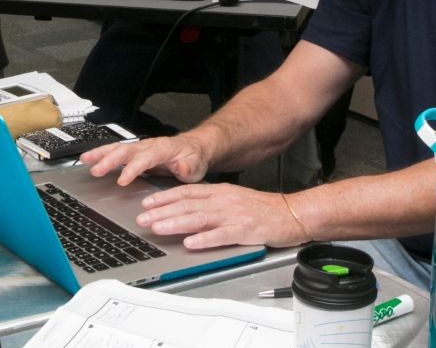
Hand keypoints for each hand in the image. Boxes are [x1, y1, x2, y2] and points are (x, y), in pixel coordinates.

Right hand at [80, 133, 210, 186]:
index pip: (145, 158)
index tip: (121, 181)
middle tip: (96, 170)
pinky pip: (116, 151)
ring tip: (85, 160)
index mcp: (163, 149)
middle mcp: (149, 145)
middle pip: (126, 150)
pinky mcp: (136, 152)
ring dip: (101, 153)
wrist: (194, 148)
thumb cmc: (194, 158)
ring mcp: (141, 148)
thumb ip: (190, 167)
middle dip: (109, 160)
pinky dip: (102, 154)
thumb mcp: (197, 165)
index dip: (132, 169)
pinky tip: (89, 159)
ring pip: (118, 148)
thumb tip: (182, 168)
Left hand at [136, 182, 307, 248]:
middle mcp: (224, 201)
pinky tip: (190, 243)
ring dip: (176, 223)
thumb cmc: (263, 209)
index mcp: (220, 192)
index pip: (186, 192)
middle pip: (187, 205)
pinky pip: (221, 235)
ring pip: (199, 218)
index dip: (164, 197)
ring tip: (158, 228)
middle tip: (142, 219)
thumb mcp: (233, 198)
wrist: (293, 213)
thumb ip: (211, 202)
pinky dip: (204, 239)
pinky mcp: (245, 230)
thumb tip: (187, 208)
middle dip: (162, 212)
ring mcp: (234, 215)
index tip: (146, 203)